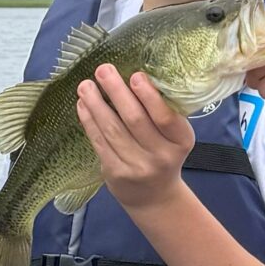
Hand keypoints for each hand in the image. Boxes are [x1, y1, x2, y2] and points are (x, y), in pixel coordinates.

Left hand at [77, 64, 194, 212]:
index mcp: (181, 141)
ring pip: (113, 129)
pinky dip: (89, 121)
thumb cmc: (164, 154)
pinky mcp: (115, 173)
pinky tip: (83, 104)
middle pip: (135, 120)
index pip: (165, 118)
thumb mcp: (174, 136)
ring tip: (86, 85)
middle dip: (117, 92)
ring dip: (96, 104)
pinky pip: (99, 142)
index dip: (149, 96)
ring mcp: (137, 167)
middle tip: (103, 70)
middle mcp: (161, 156)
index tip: (135, 75)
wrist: (154, 196)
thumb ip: (162, 112)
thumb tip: (133, 75)